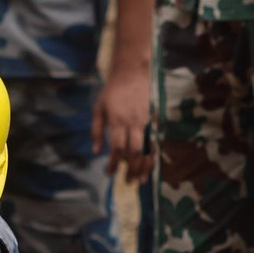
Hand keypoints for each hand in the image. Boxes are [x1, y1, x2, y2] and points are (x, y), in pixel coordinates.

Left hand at [92, 66, 152, 182]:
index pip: (116, 148)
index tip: (109, 174)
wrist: (133, 70)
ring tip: (141, 180)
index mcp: (117, 120)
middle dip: (130, 169)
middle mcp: (133, 122)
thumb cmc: (113, 90)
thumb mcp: (98, 107)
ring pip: (148, 148)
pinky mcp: (156, 117)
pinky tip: (152, 164)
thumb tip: (96, 151)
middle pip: (133, 152)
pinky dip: (154, 154)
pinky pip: (157, 140)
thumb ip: (96, 130)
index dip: (113, 164)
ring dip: (144, 166)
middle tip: (127, 182)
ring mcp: (147, 120)